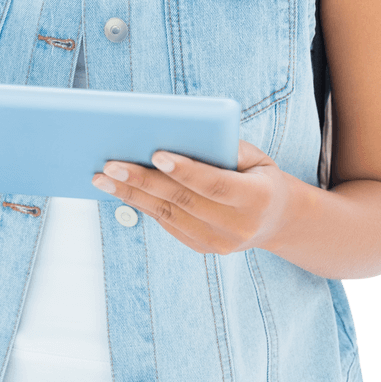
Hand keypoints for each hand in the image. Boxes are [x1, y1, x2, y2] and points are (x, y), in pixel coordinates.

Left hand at [92, 140, 291, 255]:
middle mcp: (237, 226)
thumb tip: (179, 133)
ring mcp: (219, 243)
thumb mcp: (255, 156)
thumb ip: (223, 147)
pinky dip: (142, 205)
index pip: (214, 184)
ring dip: (132, 195)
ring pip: (168, 215)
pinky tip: (120, 189)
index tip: (156, 154)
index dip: (186, 170)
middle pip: (183, 201)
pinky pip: (168, 224)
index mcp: (256, 198)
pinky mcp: (203, 248)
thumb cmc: (260, 174)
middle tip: (110, 165)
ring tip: (102, 178)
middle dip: (143, 181)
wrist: (278, 220)